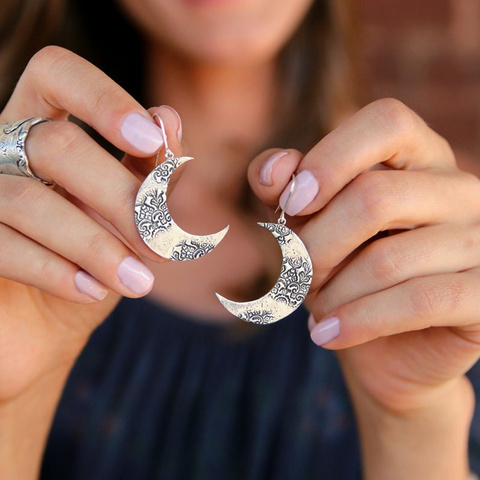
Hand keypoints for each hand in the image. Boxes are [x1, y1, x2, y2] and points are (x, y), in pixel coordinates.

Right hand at [0, 46, 182, 402]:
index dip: (102, 99)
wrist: (47, 325)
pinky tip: (95, 290)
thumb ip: (149, 169)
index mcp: (44, 129)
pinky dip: (57, 271)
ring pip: (28, 201)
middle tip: (162, 243)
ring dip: (96, 245)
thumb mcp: (132, 214)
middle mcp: (3, 151)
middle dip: (120, 199)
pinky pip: (2, 245)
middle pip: (56, 148)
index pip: (57, 75)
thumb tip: (166, 117)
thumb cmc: (95, 259)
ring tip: (140, 281)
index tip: (150, 141)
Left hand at [249, 97, 479, 411]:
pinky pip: (418, 302)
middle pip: (375, 197)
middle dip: (317, 245)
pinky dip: (358, 322)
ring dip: (333, 293)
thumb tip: (275, 168)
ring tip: (316, 310)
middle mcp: (458, 190)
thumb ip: (285, 190)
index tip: (294, 201)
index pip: (387, 122)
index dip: (333, 157)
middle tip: (296, 274)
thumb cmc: (343, 274)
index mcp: (419, 159)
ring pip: (389, 258)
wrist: (383, 345)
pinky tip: (325, 334)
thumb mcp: (306, 226)